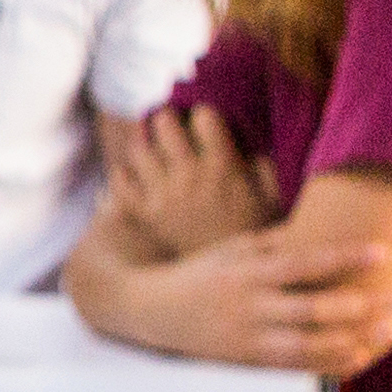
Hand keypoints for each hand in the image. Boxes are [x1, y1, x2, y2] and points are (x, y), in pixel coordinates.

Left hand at [102, 105, 278, 257]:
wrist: (226, 276)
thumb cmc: (252, 232)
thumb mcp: (271, 198)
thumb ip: (263, 166)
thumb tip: (251, 140)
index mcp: (223, 168)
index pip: (205, 118)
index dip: (203, 115)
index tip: (203, 122)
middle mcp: (189, 177)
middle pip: (164, 125)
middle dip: (167, 119)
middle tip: (170, 123)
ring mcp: (162, 194)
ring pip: (138, 148)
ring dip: (143, 139)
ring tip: (149, 140)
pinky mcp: (143, 213)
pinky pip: (120, 180)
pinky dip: (123, 172)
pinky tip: (134, 171)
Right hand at [144, 219, 391, 376]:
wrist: (150, 311)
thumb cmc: (199, 273)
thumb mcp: (231, 249)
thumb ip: (274, 242)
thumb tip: (322, 227)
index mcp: (245, 272)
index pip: (303, 263)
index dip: (344, 258)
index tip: (381, 251)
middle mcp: (248, 307)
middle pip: (315, 309)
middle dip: (361, 304)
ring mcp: (248, 338)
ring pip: (311, 344)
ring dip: (355, 337)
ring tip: (388, 328)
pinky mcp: (247, 362)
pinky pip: (297, 367)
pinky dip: (330, 364)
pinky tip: (358, 355)